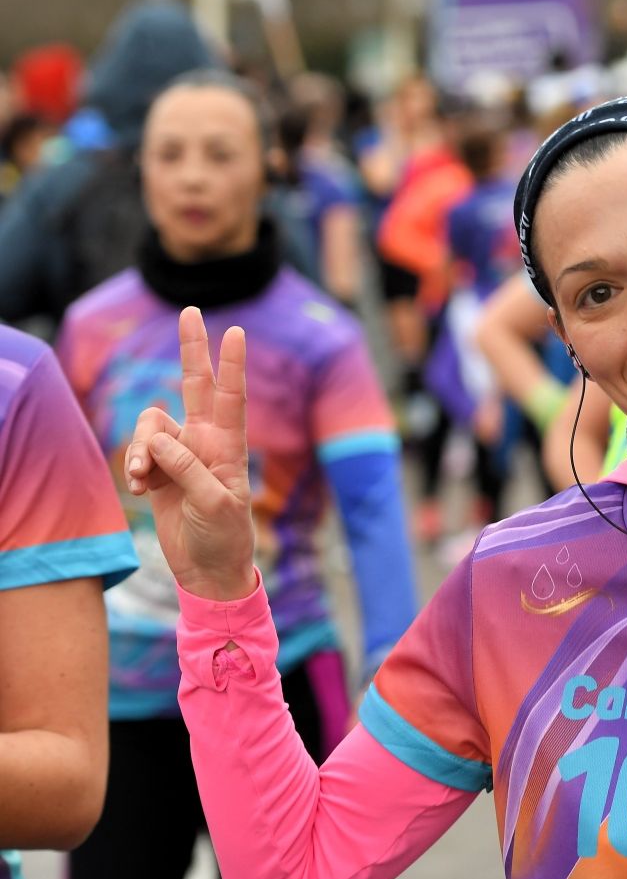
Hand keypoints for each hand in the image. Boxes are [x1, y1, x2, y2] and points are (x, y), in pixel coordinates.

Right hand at [125, 307, 256, 600]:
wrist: (207, 568)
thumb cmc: (224, 536)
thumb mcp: (215, 504)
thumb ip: (189, 469)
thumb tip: (160, 439)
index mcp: (229, 447)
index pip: (232, 398)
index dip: (232, 366)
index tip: (237, 331)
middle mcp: (205, 442)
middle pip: (196, 386)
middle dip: (192, 349)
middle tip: (191, 310)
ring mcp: (181, 454)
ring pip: (151, 425)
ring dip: (141, 447)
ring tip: (143, 477)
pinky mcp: (160, 471)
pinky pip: (139, 452)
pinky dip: (136, 468)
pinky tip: (142, 490)